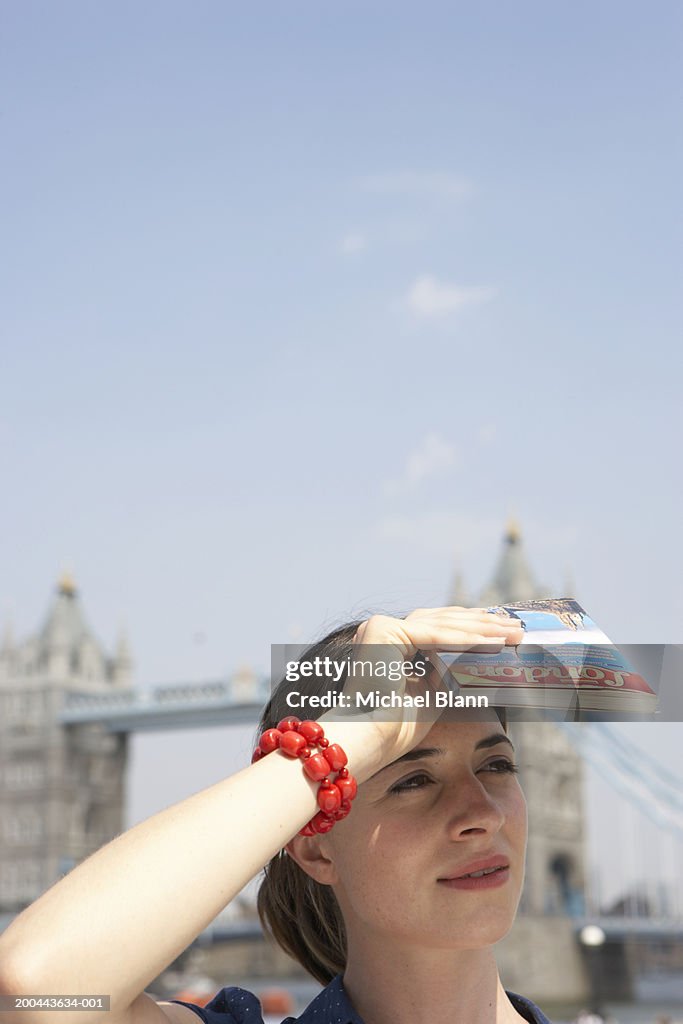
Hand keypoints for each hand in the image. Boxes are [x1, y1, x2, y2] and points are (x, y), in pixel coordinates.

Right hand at [321, 607, 522, 778]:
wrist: (373, 740)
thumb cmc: (397, 726)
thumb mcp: (431, 689)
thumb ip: (444, 669)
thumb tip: (472, 657)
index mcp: (389, 641)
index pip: (437, 627)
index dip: (470, 627)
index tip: (500, 630)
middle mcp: (382, 629)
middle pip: (441, 621)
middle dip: (481, 624)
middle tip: (514, 628)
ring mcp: (381, 627)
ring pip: (441, 625)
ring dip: (481, 629)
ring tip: (512, 633)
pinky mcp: (385, 632)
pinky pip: (435, 635)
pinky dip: (467, 639)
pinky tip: (494, 642)